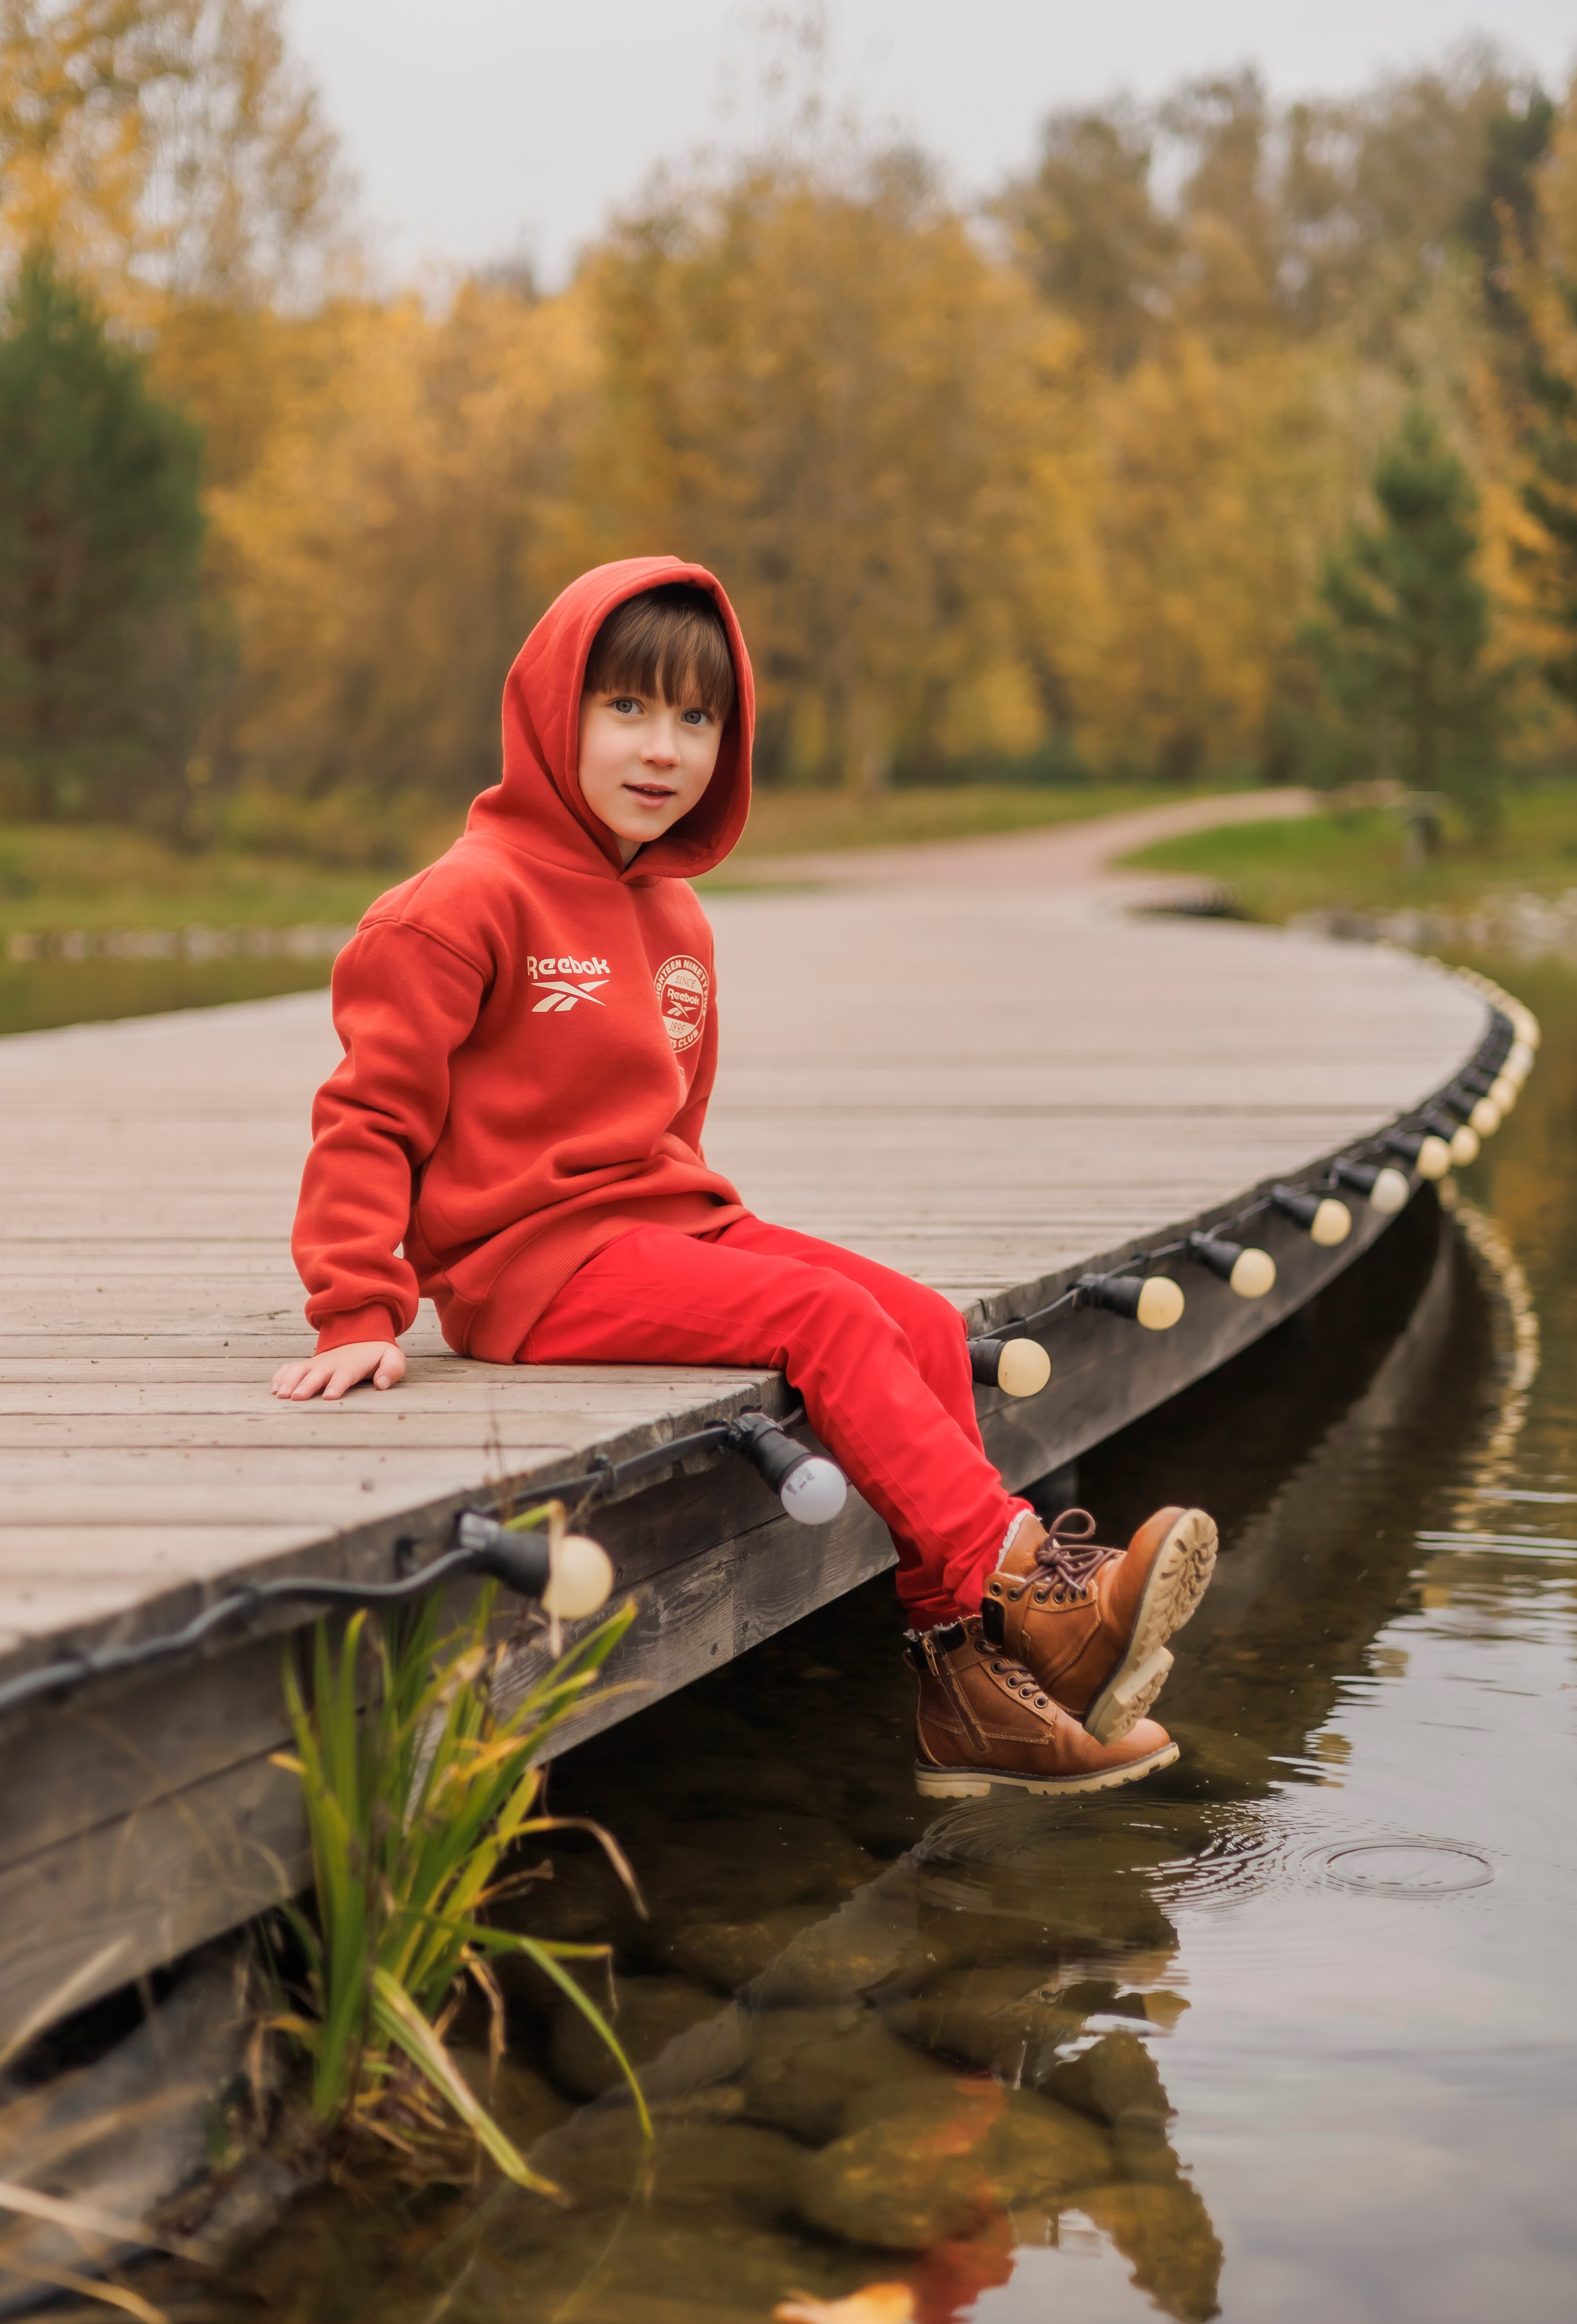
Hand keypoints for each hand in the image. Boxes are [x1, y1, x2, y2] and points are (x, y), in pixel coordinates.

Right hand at [271, 1341, 405, 1400]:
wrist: (362, 1336)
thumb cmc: (379, 1355)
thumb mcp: (393, 1359)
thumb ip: (391, 1369)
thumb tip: (382, 1384)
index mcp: (353, 1364)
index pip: (344, 1374)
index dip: (337, 1384)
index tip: (329, 1396)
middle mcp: (332, 1363)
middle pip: (317, 1374)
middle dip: (307, 1386)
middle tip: (297, 1398)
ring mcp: (317, 1363)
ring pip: (300, 1370)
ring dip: (289, 1381)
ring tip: (280, 1395)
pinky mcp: (308, 1365)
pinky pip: (290, 1368)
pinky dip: (281, 1376)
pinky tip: (274, 1389)